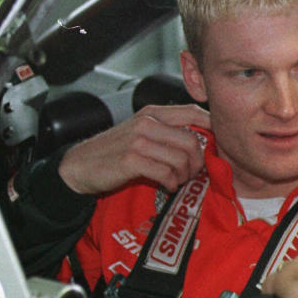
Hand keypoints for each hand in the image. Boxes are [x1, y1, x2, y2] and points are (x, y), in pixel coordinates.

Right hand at [58, 104, 209, 194]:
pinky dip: (172, 183)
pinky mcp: (131, 160)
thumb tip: (201, 137)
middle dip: (198, 161)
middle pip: (191, 141)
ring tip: (178, 180)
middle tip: (193, 173)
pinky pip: (166, 173)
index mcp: (151, 113)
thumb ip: (166, 130)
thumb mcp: (140, 131)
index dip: (211, 125)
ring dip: (185, 175)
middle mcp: (146, 123)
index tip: (218, 141)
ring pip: (181, 159)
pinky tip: (168, 185)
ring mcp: (138, 141)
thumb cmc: (114, 150)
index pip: (192, 112)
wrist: (80, 165)